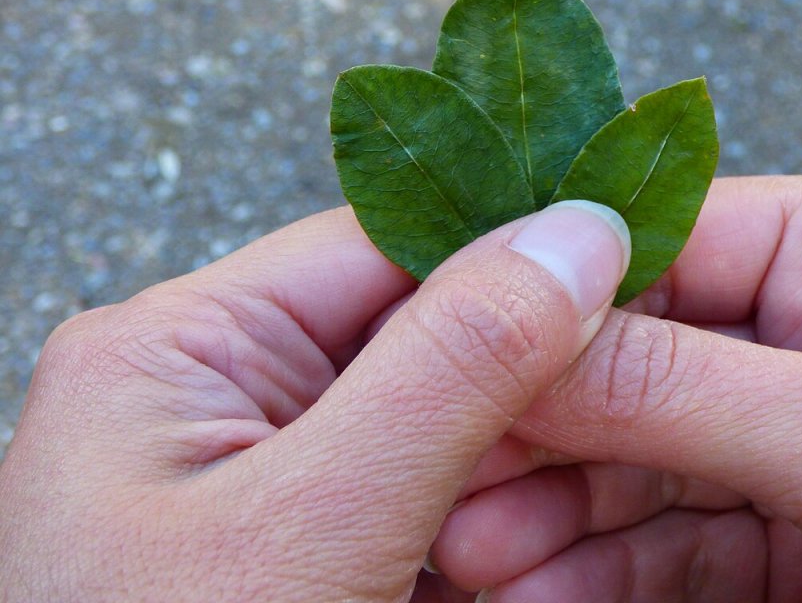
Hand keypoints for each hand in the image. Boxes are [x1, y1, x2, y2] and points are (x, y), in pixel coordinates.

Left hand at [0, 201, 630, 601]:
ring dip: (496, 469)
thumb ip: (450, 366)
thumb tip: (576, 237)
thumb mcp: (315, 525)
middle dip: (503, 388)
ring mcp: (260, 471)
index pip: (380, 244)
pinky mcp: (299, 541)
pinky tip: (495, 565)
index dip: (506, 258)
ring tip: (502, 541)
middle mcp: (215, 390)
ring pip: (428, 418)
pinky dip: (473, 523)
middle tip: (589, 435)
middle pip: (410, 330)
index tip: (621, 279)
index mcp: (179, 344)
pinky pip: (414, 492)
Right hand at [430, 174, 801, 602]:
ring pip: (644, 463)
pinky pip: (679, 547)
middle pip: (640, 361)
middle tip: (449, 467)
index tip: (447, 331)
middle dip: (543, 423)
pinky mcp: (798, 538)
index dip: (552, 289)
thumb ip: (686, 390)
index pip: (666, 240)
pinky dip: (603, 572)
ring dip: (554, 509)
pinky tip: (536, 592)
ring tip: (474, 551)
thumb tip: (519, 343)